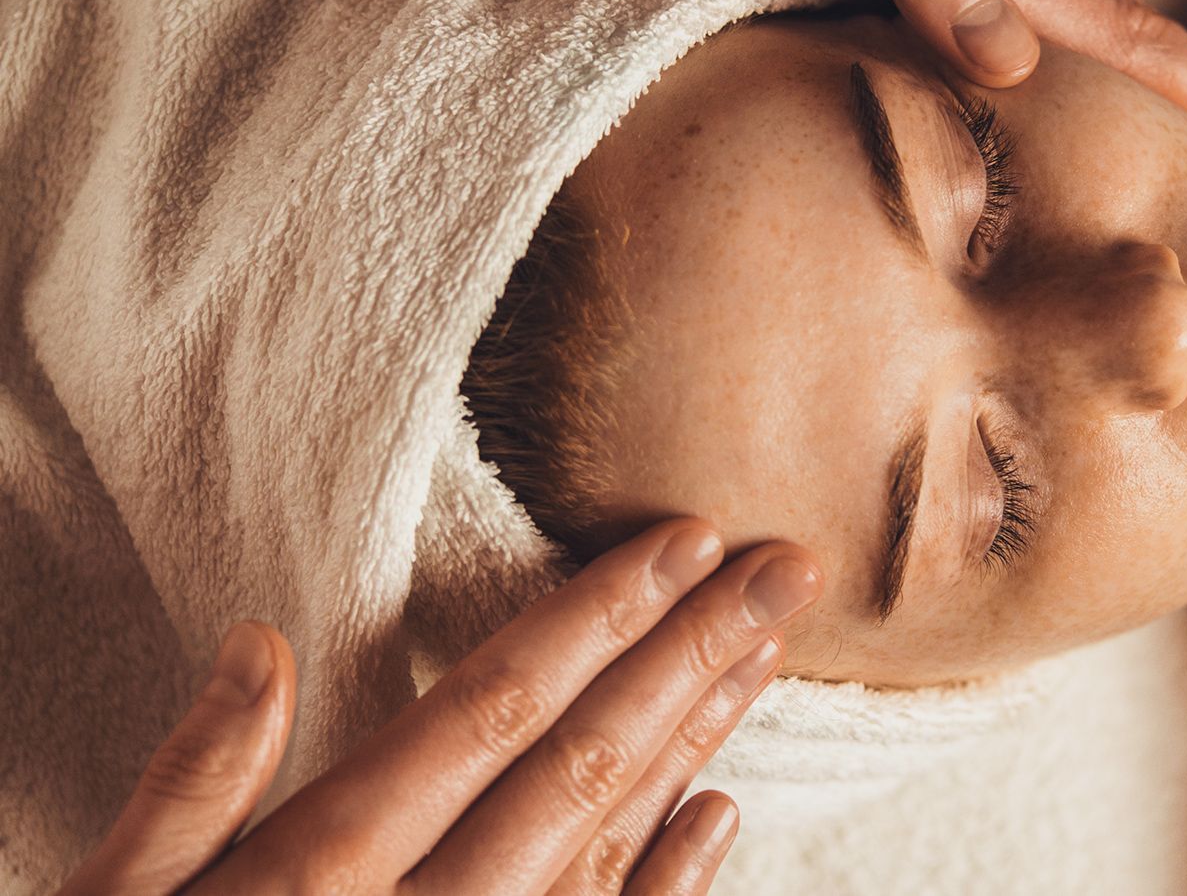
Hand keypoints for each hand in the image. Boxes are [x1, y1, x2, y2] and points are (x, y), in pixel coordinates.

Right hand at [59, 519, 822, 894]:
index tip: (680, 542)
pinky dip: (672, 883)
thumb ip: (191, 786)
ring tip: (765, 652)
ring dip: (699, 742)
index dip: (596, 619)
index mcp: (330, 869)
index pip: (492, 712)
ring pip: (613, 842)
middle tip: (778, 570)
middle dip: (688, 657)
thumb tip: (262, 646)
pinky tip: (722, 813)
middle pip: (584, 763)